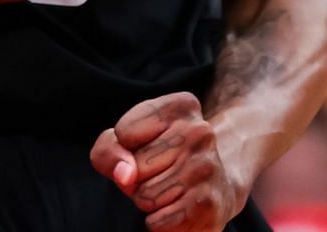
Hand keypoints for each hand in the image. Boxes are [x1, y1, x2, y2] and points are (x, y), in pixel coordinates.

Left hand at [90, 92, 244, 229]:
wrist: (216, 187)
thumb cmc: (161, 159)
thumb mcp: (128, 141)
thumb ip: (110, 150)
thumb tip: (124, 174)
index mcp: (181, 107)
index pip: (124, 133)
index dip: (126, 147)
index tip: (148, 145)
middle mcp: (200, 132)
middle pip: (135, 167)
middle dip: (137, 177)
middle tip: (161, 172)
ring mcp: (208, 168)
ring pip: (145, 196)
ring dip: (148, 200)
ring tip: (170, 189)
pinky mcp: (210, 206)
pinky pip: (158, 222)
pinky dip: (158, 221)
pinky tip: (178, 208)